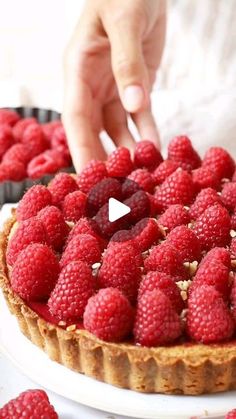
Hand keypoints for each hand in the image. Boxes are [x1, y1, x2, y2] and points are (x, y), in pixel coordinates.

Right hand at [63, 0, 165, 171]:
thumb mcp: (124, 20)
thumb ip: (128, 63)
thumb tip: (134, 105)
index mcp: (77, 70)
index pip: (75, 118)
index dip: (81, 149)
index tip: (90, 178)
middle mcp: (91, 84)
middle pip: (93, 131)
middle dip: (103, 160)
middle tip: (115, 188)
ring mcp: (112, 88)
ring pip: (117, 130)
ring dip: (129, 152)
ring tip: (142, 175)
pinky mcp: (134, 87)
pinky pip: (139, 117)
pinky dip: (147, 134)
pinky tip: (157, 150)